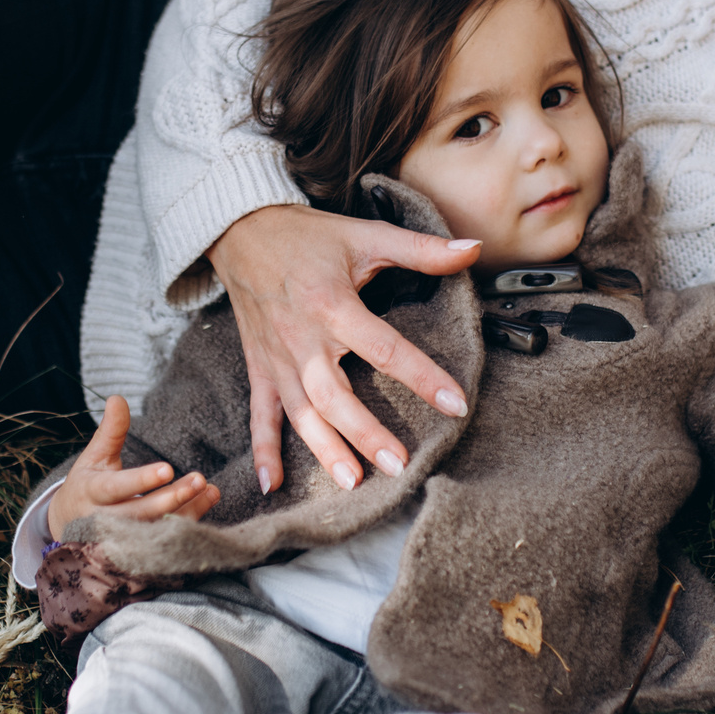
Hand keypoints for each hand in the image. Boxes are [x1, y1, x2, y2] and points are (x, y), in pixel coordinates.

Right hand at [47, 396, 220, 541]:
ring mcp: (121, 542)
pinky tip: (206, 501)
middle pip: (141, 513)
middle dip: (172, 498)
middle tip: (199, 480)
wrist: (71, 528)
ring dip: (187, 511)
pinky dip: (188, 522)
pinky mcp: (137, 553)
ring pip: (157, 530)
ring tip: (210, 489)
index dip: (141, 480)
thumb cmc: (87, 486)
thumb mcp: (94, 458)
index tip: (167, 469)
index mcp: (91, 494)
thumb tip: (117, 398)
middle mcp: (104, 522)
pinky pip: (166, 541)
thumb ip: (110, 432)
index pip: (116, 489)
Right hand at [206, 203, 478, 495]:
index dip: (422, 376)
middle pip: (335, 394)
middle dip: (366, 432)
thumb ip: (421, 248)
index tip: (455, 404)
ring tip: (353, 481)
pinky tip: (271, 483)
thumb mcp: (366, 235)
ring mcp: (277, 358)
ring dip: (325, 448)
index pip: (384, 347)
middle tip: (399, 464)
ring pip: (302, 412)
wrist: (240, 229)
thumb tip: (474, 249)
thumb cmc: (308, 235)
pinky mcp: (260, 367)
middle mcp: (302, 337)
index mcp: (332, 304)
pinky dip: (262, 449)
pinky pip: (260, 413)